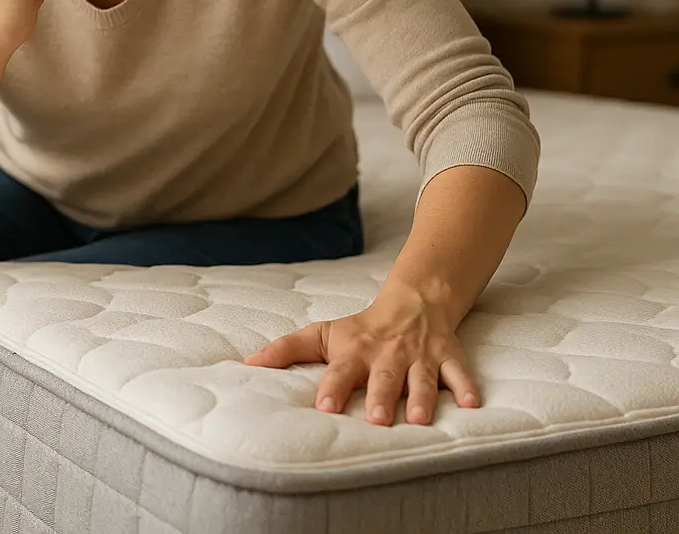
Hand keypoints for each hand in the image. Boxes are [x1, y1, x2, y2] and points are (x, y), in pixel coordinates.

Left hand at [242, 286, 479, 425]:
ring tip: (419, 420)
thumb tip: (246, 366)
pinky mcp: (448, 356)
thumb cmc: (360, 328)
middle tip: (375, 419)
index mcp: (355, 352)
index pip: (340, 370)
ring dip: (422, 397)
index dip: (332, 387)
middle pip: (383, 378)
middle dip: (380, 397)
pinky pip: (460, 371)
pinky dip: (468, 386)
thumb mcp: (322, 334)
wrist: (412, 301)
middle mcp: (387, 355)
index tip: (324, 407)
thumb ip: (286, 350)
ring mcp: (419, 356)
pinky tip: (473, 403)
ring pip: (422, 378)